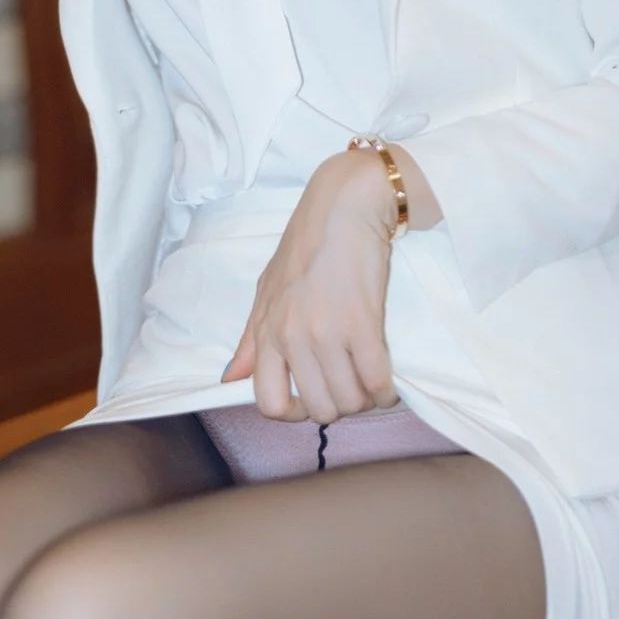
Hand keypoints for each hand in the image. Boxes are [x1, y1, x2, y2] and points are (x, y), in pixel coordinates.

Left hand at [219, 151, 402, 424]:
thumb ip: (251, 338)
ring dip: (364, 400)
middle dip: (339, 406)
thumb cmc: (306, 242)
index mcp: (267, 331)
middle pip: (318, 408)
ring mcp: (327, 332)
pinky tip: (387, 382)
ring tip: (370, 382)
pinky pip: (377, 381)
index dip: (296, 413)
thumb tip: (231, 378)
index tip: (315, 398)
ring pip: (349, 400)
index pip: (270, 402)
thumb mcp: (267, 288)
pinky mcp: (363, 323)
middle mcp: (292, 337)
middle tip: (351, 386)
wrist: (344, 205)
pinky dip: (386, 392)